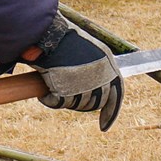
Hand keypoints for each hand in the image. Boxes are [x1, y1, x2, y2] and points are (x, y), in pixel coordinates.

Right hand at [28, 15, 122, 130]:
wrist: (47, 33)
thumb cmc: (63, 37)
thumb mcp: (86, 50)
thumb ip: (91, 67)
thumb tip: (88, 86)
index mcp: (109, 64)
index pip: (117, 94)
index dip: (110, 112)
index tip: (104, 127)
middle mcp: (101, 75)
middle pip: (95, 103)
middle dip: (80, 103)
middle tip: (64, 94)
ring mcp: (85, 84)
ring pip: (76, 104)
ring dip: (62, 98)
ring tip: (52, 82)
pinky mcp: (67, 89)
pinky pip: (57, 102)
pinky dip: (49, 99)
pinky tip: (44, 89)